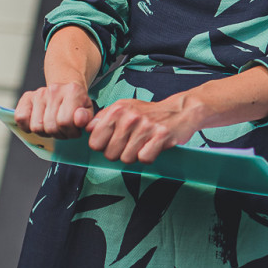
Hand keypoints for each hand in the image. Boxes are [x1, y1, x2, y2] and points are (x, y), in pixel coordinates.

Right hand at [15, 80, 93, 137]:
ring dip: (45, 132)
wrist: (67, 88)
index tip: (75, 131)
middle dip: (59, 134)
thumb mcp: (88, 111)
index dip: (71, 132)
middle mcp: (54, 90)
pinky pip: (20, 118)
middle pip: (50, 126)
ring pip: (36, 127)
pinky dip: (27, 126)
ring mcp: (39, 93)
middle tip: (64, 130)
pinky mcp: (26, 98)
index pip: (65, 121)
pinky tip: (38, 123)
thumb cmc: (77, 104)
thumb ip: (87, 117)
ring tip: (53, 126)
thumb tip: (79, 120)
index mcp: (73, 91)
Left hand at [85, 92, 206, 163]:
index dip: (103, 146)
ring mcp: (146, 126)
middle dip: (120, 153)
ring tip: (143, 144)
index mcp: (117, 110)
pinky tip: (153, 147)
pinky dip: (149, 157)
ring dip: (135, 156)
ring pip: (127, 159)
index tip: (113, 141)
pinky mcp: (161, 136)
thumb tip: (87, 129)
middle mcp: (129, 117)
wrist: (180, 111)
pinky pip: (144, 159)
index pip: (94, 142)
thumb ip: (104, 118)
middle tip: (132, 143)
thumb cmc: (149, 113)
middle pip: (110, 154)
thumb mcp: (124, 108)